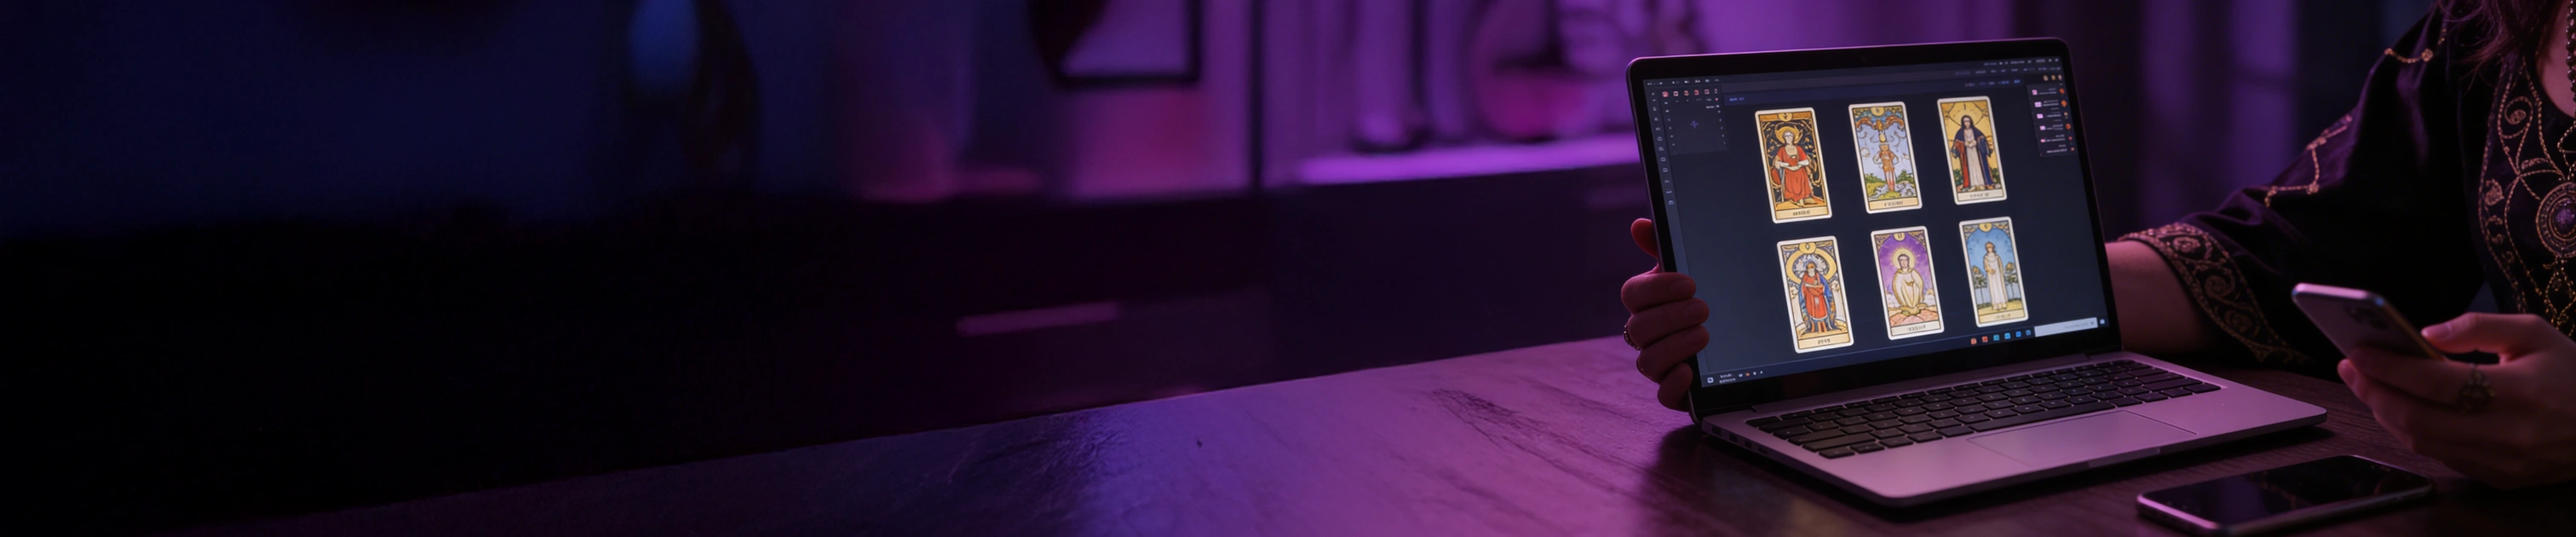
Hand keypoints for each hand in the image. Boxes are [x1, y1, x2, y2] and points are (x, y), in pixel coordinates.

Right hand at [1621, 218, 1708, 410]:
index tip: (1688, 283)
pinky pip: (1663, 395)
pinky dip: (1673, 386)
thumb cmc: (1708, 295)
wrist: (1741, 333)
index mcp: (1648, 302)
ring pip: (1647, 362)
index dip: (1656, 289)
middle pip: (1638, 329)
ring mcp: (1661, 364)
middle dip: (1670, 317)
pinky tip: (1690, 374)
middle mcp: (1648, 335)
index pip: (1633, 294)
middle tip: (1703, 309)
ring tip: (1704, 335)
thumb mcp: (1692, 268)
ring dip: (1674, 347)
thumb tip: (1639, 224)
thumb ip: (1665, 247)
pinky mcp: (1677, 391)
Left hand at [2338, 313, 2575, 487]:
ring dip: (2385, 412)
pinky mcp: (2499, 478)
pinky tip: (2397, 407)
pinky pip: (2440, 456)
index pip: (2436, 382)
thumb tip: (2425, 333)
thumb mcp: (2535, 333)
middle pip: (2418, 417)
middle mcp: (2509, 433)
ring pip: (2422, 441)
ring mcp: (2503, 462)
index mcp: (2520, 392)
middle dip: (2374, 390)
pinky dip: (2410, 431)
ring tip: (2367, 383)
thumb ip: (2478, 327)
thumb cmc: (2573, 373)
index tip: (2358, 349)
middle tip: (2351, 366)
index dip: (2389, 366)